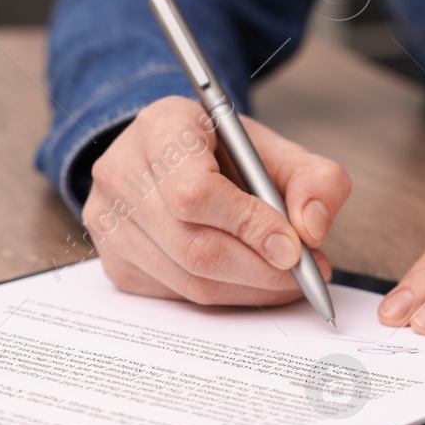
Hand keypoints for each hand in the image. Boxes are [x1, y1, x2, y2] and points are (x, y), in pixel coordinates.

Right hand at [84, 96, 349, 304]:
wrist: (180, 159)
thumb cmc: (228, 155)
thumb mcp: (279, 151)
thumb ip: (315, 180)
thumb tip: (313, 228)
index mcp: (161, 127)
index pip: (195, 191)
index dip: (248, 225)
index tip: (294, 246)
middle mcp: (122, 172)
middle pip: (193, 246)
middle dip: (260, 269)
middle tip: (306, 272)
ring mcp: (109, 220)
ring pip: (188, 279)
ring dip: (250, 289)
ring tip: (289, 278)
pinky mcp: (114, 261)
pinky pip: (176, 296)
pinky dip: (226, 296)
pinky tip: (253, 282)